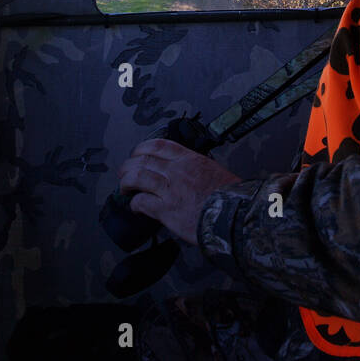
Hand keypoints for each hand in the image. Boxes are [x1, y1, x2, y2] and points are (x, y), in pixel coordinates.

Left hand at [117, 139, 241, 245]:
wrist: (235, 215)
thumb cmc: (230, 197)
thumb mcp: (214, 171)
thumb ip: (196, 169)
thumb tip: (188, 174)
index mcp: (189, 159)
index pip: (158, 145)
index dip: (142, 148)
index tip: (137, 154)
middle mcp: (177, 170)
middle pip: (142, 159)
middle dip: (129, 165)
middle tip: (125, 172)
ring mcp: (170, 189)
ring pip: (137, 177)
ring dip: (126, 182)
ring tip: (124, 188)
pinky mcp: (166, 209)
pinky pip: (141, 202)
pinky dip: (134, 204)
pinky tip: (135, 207)